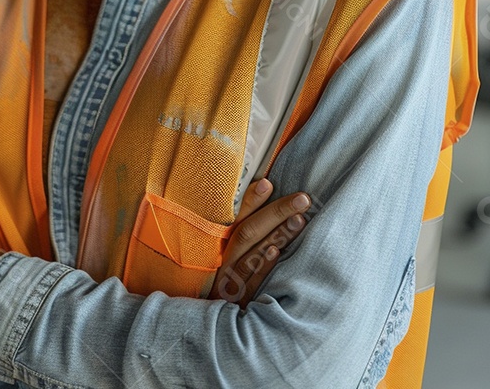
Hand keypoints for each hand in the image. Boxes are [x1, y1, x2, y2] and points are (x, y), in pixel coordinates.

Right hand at [209, 179, 310, 307]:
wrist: (207, 327)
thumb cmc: (218, 285)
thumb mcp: (220, 260)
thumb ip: (237, 237)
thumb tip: (264, 204)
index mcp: (216, 246)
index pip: (235, 219)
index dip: (250, 201)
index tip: (268, 183)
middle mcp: (221, 260)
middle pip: (248, 231)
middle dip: (276, 212)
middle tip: (303, 198)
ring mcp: (229, 281)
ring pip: (252, 253)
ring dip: (277, 234)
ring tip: (299, 218)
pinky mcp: (238, 301)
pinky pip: (250, 281)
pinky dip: (263, 265)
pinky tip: (276, 251)